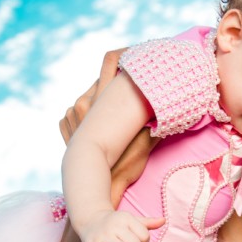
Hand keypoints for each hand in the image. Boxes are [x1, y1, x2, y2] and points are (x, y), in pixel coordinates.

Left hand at [61, 47, 157, 206]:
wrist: (99, 188)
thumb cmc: (124, 167)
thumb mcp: (145, 142)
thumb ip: (157, 122)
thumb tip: (175, 110)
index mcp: (103, 100)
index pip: (112, 60)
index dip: (127, 53)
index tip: (139, 55)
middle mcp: (83, 102)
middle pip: (102, 74)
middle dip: (117, 78)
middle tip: (131, 83)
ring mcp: (72, 113)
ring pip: (90, 92)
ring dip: (103, 95)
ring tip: (116, 110)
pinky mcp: (66, 124)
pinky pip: (77, 108)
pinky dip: (89, 110)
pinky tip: (101, 122)